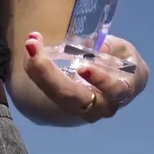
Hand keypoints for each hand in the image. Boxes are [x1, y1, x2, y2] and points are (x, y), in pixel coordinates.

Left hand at [23, 32, 147, 121]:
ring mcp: (82, 108)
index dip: (100, 80)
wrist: (118, 81)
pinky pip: (48, 90)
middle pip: (74, 97)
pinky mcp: (65, 103)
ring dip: (37, 70)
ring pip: (56, 96)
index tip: (83, 67)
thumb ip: (112, 47)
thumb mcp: (123, 50)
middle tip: (33, 46)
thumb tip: (98, 47)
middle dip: (50, 73)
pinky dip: (35, 70)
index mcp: (122, 90)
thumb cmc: (122, 62)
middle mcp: (102, 106)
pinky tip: (30, 50)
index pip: (114, 90)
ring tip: (30, 44)